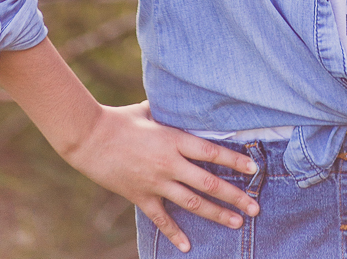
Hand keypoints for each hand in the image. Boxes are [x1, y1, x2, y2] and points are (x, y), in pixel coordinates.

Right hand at [63, 101, 259, 253]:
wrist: (90, 138)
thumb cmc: (121, 119)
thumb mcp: (150, 110)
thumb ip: (170, 112)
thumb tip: (184, 102)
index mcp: (174, 139)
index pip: (212, 153)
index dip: (234, 161)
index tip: (253, 169)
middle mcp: (170, 163)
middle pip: (208, 182)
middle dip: (234, 196)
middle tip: (255, 207)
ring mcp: (156, 183)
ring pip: (192, 202)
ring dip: (216, 214)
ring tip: (237, 223)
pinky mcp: (141, 197)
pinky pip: (161, 219)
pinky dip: (174, 233)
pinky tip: (187, 246)